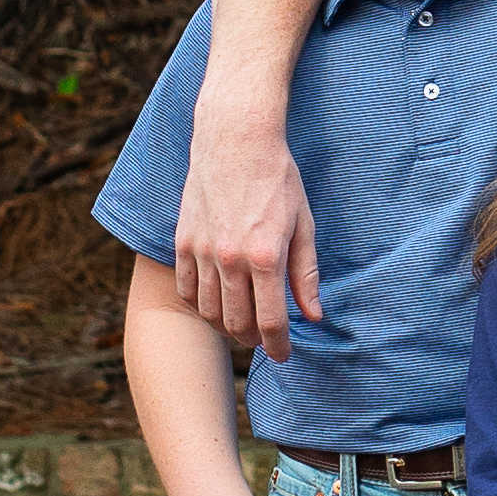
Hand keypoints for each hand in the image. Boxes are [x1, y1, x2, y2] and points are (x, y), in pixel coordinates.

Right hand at [173, 117, 322, 360]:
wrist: (236, 140)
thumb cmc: (277, 180)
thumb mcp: (303, 224)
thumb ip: (306, 275)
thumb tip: (314, 316)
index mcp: (265, 256)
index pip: (270, 321)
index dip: (278, 345)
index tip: (283, 355)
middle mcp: (229, 258)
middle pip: (236, 323)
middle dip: (253, 340)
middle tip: (264, 341)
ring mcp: (201, 250)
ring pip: (208, 311)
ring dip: (225, 326)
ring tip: (241, 325)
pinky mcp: (182, 241)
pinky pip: (185, 289)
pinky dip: (199, 305)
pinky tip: (215, 302)